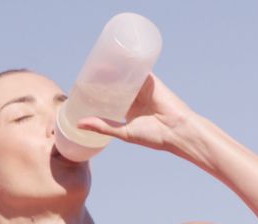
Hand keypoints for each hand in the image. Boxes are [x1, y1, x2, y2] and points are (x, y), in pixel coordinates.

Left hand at [75, 72, 196, 154]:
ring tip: (97, 63)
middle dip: (104, 79)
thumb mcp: (124, 132)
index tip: (85, 88)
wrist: (178, 130)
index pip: (111, 98)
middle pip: (117, 84)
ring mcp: (144, 88)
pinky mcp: (151, 80)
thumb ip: (103, 126)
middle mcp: (137, 98)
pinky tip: (116, 54)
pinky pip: (138, 66)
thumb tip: (79, 124)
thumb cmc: (155, 136)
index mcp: (130, 111)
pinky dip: (129, 60)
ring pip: (126, 74)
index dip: (99, 93)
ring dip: (114, 68)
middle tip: (88, 73)